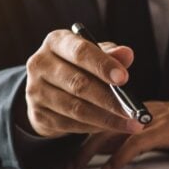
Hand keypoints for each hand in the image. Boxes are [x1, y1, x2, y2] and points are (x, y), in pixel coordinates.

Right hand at [24, 30, 144, 137]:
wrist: (48, 86)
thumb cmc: (78, 65)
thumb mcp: (94, 55)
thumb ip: (111, 54)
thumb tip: (127, 54)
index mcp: (56, 42)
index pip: (80, 52)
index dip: (103, 65)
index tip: (124, 79)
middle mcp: (40, 64)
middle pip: (78, 84)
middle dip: (110, 99)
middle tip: (133, 110)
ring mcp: (35, 91)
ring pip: (76, 108)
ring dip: (106, 119)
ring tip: (131, 123)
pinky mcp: (38, 114)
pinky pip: (71, 124)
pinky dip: (95, 127)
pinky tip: (113, 126)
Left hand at [66, 99, 168, 168]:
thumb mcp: (142, 127)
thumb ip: (120, 135)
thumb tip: (96, 152)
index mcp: (126, 108)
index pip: (94, 116)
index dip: (75, 134)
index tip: (63, 154)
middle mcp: (133, 110)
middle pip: (96, 124)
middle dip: (78, 147)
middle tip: (66, 166)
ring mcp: (147, 119)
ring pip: (110, 132)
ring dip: (91, 153)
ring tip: (80, 168)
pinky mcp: (163, 129)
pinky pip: (135, 143)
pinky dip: (119, 157)